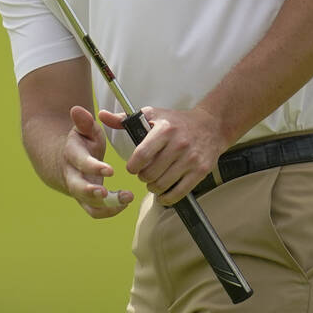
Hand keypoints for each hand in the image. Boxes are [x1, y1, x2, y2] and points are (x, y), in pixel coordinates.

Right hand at [63, 106, 134, 217]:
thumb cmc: (81, 143)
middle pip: (77, 189)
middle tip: (107, 194)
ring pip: (88, 204)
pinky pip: (95, 211)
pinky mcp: (86, 200)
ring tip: (127, 198)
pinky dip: (110, 211)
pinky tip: (125, 203)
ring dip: (107, 205)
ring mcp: (79, 190)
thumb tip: (77, 109)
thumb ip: (84, 121)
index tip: (110, 170)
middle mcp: (73, 175)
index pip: (80, 162)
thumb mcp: (84, 130)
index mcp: (72, 155)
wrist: (64, 161)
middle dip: (91, 193)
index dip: (93, 167)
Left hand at [98, 106, 228, 205]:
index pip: (141, 156)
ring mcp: (191, 159)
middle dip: (143, 177)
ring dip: (153, 187)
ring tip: (154, 180)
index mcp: (164, 130)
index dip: (133, 166)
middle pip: (150, 174)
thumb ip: (124, 119)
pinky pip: (178, 193)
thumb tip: (102, 116)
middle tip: (145, 173)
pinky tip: (164, 192)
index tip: (133, 167)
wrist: (210, 126)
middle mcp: (179, 144)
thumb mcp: (151, 115)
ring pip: (162, 185)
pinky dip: (167, 197)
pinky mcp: (200, 171)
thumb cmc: (176, 122)